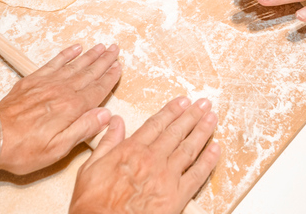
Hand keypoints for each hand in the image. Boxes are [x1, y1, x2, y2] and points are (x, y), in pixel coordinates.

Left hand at [0, 43, 120, 174]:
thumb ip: (83, 129)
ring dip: (89, 55)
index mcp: (71, 109)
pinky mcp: (33, 81)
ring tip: (101, 47)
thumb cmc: (25, 149)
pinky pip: (54, 62)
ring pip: (74, 65)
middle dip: (104, 61)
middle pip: (88, 73)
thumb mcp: (58, 149)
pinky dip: (66, 54)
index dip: (109, 78)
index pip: (97, 90)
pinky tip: (75, 48)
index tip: (119, 67)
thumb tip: (106, 115)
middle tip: (115, 49)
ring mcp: (47, 83)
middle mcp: (62, 91)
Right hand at [69, 97, 219, 213]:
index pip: (156, 123)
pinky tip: (216, 148)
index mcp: (132, 150)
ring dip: (203, 131)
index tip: (182, 101)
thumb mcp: (90, 168)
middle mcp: (152, 159)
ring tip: (212, 118)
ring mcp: (166, 177)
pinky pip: (197, 174)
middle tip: (204, 104)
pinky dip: (208, 160)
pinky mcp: (177, 197)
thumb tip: (115, 122)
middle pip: (176, 132)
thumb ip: (106, 143)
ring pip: (189, 148)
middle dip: (192, 115)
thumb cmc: (94, 204)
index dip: (172, 110)